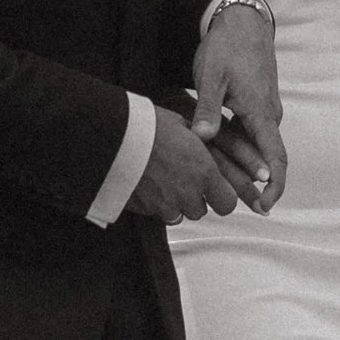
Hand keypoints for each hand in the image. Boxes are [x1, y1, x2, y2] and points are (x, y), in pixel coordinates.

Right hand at [125, 107, 244, 224]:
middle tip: (182, 178)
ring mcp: (164, 205)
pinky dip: (152, 203)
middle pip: (199, 211)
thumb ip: (197, 142)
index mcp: (204, 172)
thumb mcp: (181, 124)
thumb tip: (203, 141)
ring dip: (173, 203)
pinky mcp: (143, 210)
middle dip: (194, 199)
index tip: (216, 190)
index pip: (227, 203)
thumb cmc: (147, 125)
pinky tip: (145, 183)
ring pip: (176, 215)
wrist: (113, 137)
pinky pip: (154, 213)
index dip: (222, 197)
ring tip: (161, 180)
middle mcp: (187, 193)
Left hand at [190, 1, 285, 214]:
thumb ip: (207, 109)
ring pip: (258, 145)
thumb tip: (202, 138)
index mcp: (261, 112)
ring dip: (244, 164)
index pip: (276, 159)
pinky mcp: (258, 104)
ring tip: (220, 179)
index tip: (264, 206)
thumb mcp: (211, 76)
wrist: (242, 22)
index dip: (275, 187)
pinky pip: (253, 133)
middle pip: (267, 158)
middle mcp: (269, 115)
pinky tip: (219, 151)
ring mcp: (265, 110)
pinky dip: (240, 147)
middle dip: (253, 182)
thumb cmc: (226, 47)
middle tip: (232, 200)